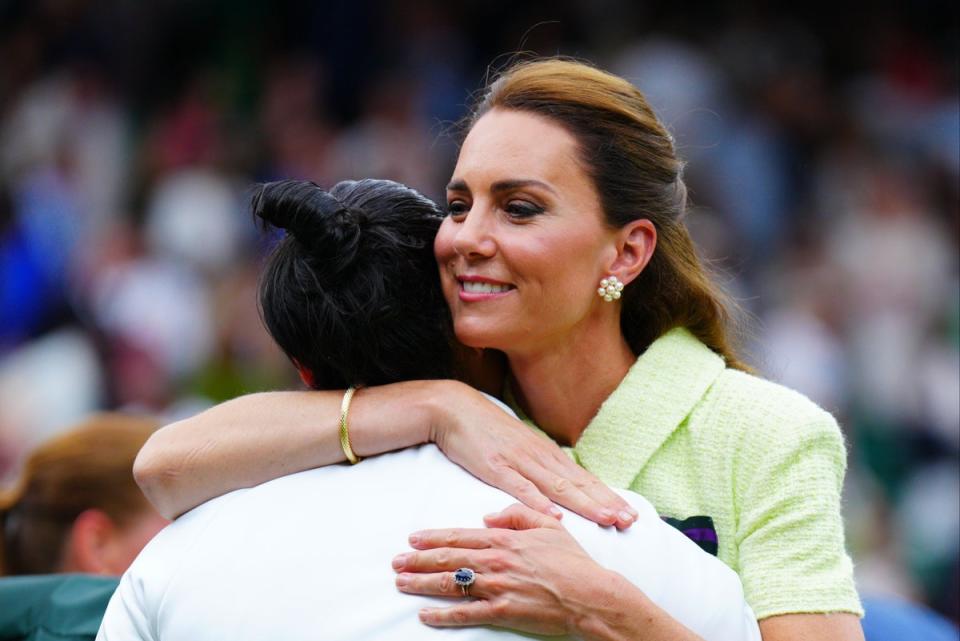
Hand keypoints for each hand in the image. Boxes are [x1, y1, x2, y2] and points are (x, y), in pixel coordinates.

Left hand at [392, 504, 617, 635]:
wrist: (591, 596)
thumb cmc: (573, 562)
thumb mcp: (548, 526)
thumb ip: (517, 514)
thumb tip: (488, 517)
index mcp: (505, 540)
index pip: (460, 536)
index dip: (433, 537)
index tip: (413, 538)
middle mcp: (496, 562)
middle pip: (448, 559)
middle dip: (418, 560)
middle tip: (396, 562)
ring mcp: (497, 588)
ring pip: (451, 584)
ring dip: (422, 583)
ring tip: (402, 583)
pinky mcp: (502, 612)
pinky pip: (466, 614)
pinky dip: (443, 615)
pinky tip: (426, 614)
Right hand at [429, 382, 636, 528]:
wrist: (454, 408)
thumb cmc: (486, 429)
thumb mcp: (519, 447)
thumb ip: (538, 466)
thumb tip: (559, 483)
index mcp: (545, 454)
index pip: (583, 479)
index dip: (606, 496)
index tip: (629, 513)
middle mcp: (539, 457)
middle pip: (578, 484)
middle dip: (605, 503)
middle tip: (630, 521)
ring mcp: (519, 461)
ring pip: (558, 487)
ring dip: (585, 504)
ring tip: (608, 519)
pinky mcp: (496, 466)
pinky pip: (520, 487)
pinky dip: (539, 501)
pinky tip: (555, 514)